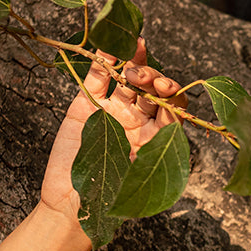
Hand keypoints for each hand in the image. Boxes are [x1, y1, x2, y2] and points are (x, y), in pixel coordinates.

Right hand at [39, 36, 179, 226]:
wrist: (71, 207)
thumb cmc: (111, 197)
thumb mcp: (142, 172)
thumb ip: (157, 145)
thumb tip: (178, 118)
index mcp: (157, 137)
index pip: (173, 108)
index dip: (173, 95)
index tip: (167, 90)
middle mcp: (139, 120)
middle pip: (153, 89)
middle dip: (154, 78)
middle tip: (146, 78)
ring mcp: (113, 110)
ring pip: (129, 78)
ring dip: (136, 62)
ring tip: (136, 50)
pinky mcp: (87, 104)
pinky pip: (99, 77)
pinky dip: (104, 59)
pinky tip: (111, 43)